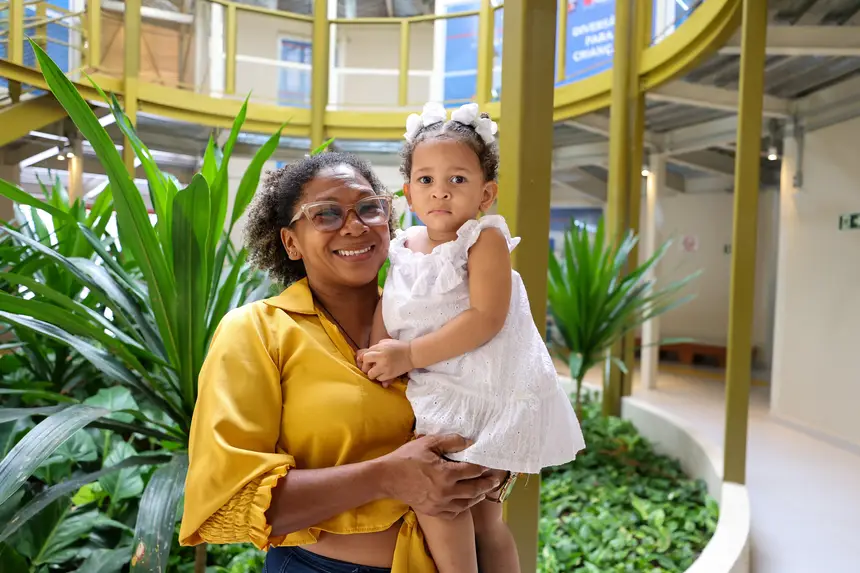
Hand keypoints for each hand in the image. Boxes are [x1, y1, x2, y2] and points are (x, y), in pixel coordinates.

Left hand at [359, 339, 412, 382]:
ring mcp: (385, 367)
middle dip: (366, 366)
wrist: (412, 354)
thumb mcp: (386, 342)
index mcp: (380, 348)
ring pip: (371, 374)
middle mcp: (381, 357)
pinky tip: (384, 373)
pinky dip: (380, 377)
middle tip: (370, 367)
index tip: (365, 361)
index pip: (365, 355)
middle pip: (365, 364)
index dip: (364, 359)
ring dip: (373, 373)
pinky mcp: (390, 375)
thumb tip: (364, 354)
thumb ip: (376, 347)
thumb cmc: (399, 347)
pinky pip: (379, 379)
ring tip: (377, 371)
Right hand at [376, 434, 502, 518]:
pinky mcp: (433, 511)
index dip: (483, 468)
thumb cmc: (407, 458)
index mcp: (446, 473)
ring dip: (477, 497)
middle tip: (495, 481)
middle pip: (474, 489)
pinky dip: (463, 507)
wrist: (387, 478)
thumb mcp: (428, 443)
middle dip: (487, 484)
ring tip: (483, 491)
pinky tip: (465, 501)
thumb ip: (450, 441)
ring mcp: (440, 504)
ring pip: (466, 503)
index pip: (473, 471)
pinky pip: (454, 512)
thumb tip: (469, 441)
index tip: (489, 465)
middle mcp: (446, 491)